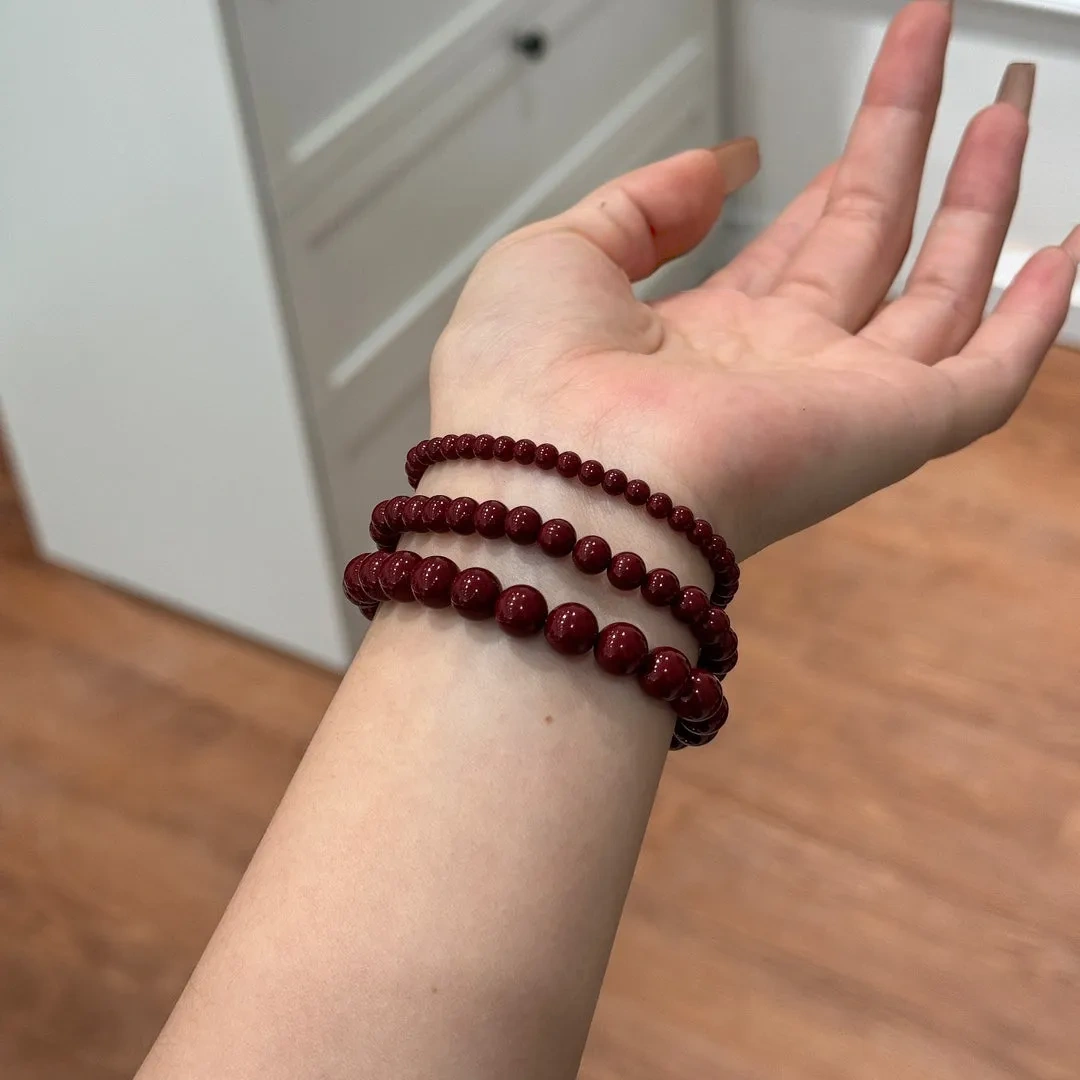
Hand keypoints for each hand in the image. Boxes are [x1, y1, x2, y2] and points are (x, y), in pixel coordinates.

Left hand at [431, 0, 1077, 558]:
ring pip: (937, 291)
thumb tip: (721, 167)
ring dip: (977, 199)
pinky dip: (1034, 320)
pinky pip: (986, 378)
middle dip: (907, 148)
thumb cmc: (524, 387)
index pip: (788, 249)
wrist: (551, 485)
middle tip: (944, 58)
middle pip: (868, 244)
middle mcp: (773, 371)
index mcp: (698, 339)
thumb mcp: (560, 253)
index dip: (828, 178)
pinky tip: (1062, 250)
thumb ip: (644, 205)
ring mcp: (835, 402)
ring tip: (1008, 107)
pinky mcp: (887, 433)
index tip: (858, 112)